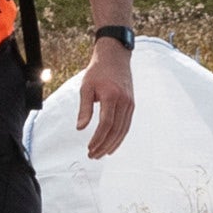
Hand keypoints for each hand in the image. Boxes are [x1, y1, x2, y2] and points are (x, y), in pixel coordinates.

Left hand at [76, 42, 137, 159]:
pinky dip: (120, 136)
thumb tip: (80, 128)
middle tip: (93, 155)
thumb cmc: (98, 71)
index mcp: (112, 96)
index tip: (89, 148)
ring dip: (113, 144)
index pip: (106, 124)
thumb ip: (84, 109)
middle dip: (104, 145)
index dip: (98, 139)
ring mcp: (130, 103)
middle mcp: (124, 101)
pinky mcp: (131, 104)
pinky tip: (113, 143)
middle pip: (116, 130)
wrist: (115, 57)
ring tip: (102, 153)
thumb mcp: (86, 88)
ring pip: (123, 130)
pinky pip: (127, 124)